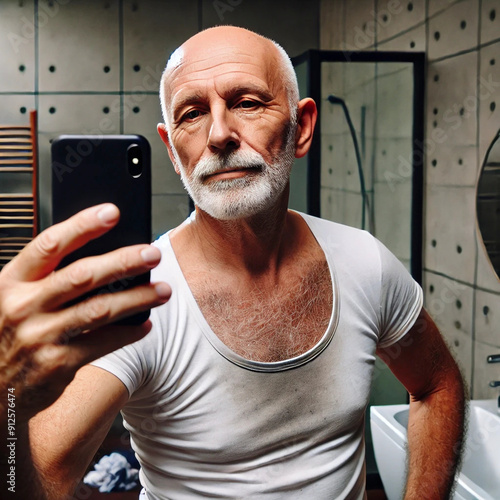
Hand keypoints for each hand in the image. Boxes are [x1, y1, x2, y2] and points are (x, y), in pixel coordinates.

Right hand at [0, 204, 170, 421]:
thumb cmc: (10, 334)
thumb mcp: (15, 299)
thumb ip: (49, 278)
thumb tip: (107, 256)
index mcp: (12, 282)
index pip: (50, 244)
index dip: (82, 225)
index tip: (112, 212)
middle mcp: (24, 306)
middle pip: (82, 275)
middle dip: (123, 262)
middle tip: (153, 254)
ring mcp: (40, 336)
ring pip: (99, 309)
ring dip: (137, 298)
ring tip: (163, 290)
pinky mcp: (57, 363)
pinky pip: (104, 342)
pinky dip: (129, 332)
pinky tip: (145, 324)